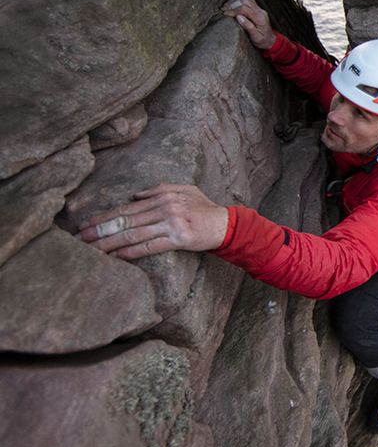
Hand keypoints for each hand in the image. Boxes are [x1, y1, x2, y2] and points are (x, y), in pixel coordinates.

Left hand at [79, 184, 228, 260]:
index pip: (127, 207)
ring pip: (133, 234)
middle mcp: (165, 207)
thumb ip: (160, 189)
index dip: (104, 217)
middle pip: (126, 220)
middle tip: (81, 239)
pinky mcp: (179, 238)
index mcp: (163, 196)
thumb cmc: (205, 208)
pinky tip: (116, 257)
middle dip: (100, 231)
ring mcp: (172, 223)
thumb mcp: (185, 190)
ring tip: (92, 250)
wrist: (227, 224)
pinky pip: (149, 247)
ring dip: (110, 244)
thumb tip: (136, 195)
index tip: (86, 225)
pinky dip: (129, 253)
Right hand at [221, 0, 275, 49]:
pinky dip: (239, 0)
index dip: (233, 10)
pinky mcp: (258, 9)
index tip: (225, 13)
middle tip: (224, 9)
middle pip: (245, 1)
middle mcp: (260, 12)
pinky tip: (233, 4)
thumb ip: (248, 26)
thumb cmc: (263, 41)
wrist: (270, 41)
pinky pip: (248, 0)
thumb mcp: (256, 37)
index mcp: (260, 18)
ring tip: (227, 6)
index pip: (245, 9)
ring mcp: (260, 9)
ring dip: (235, 1)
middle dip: (232, 4)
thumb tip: (238, 17)